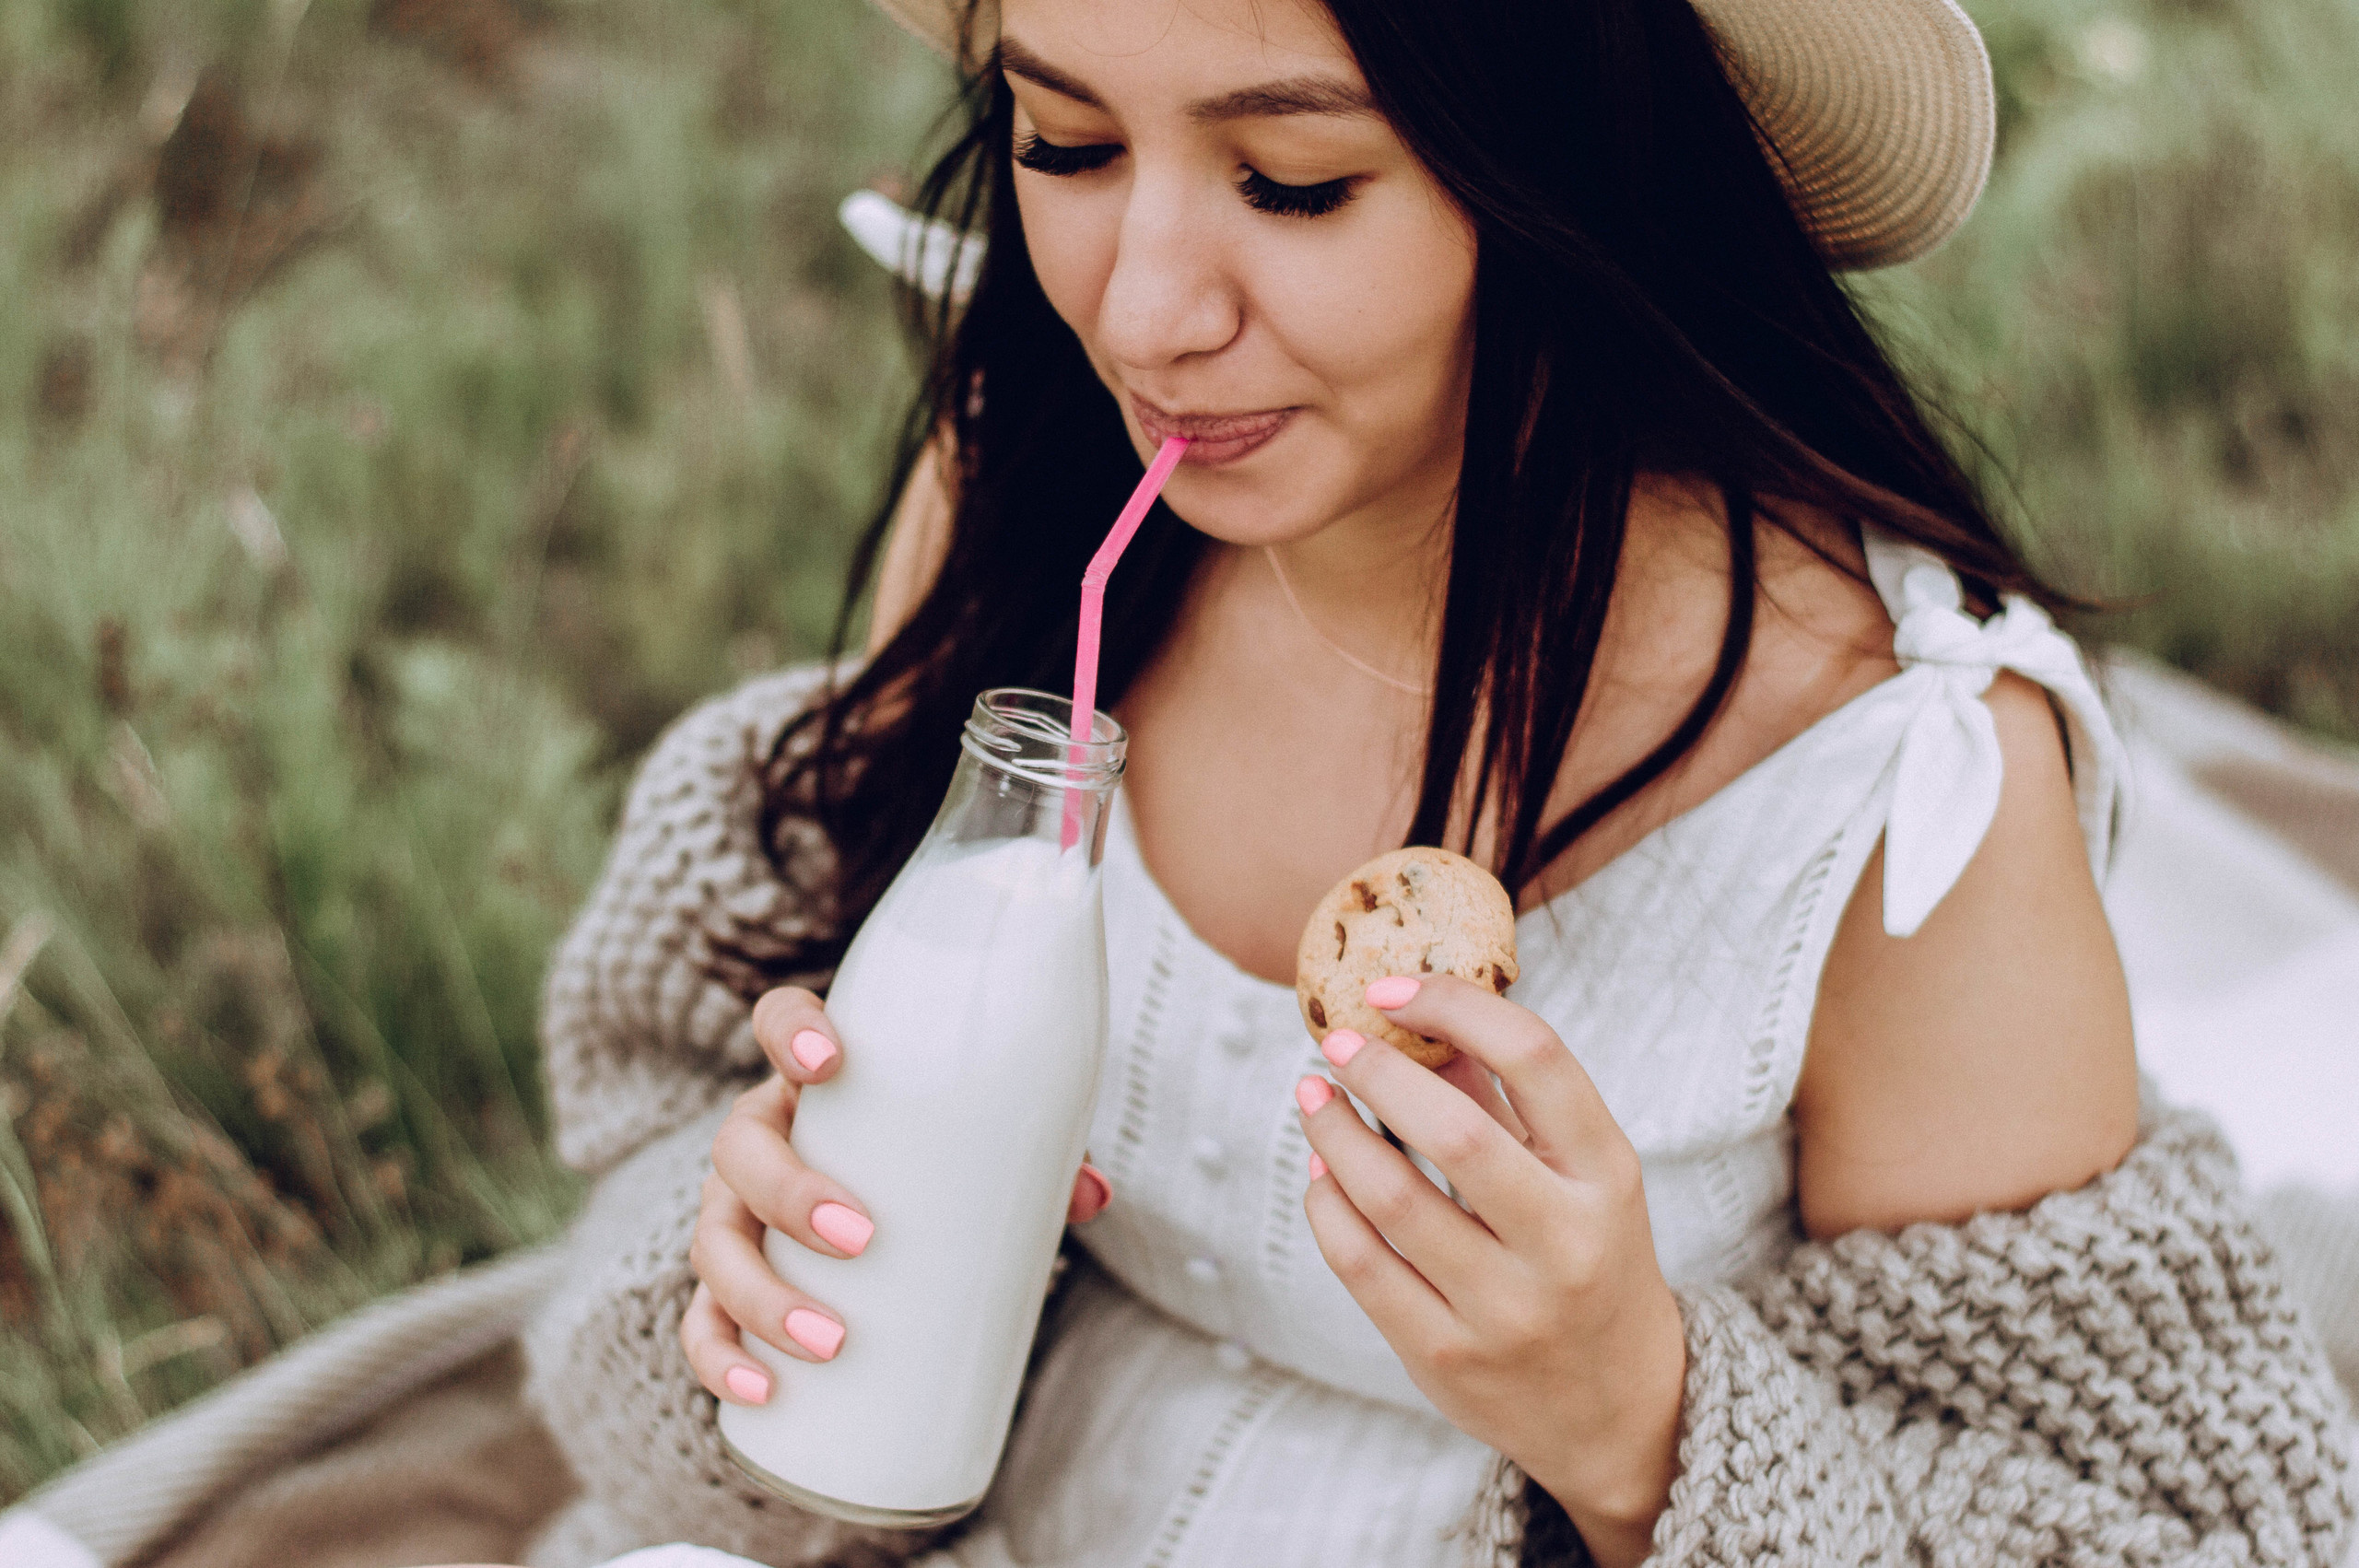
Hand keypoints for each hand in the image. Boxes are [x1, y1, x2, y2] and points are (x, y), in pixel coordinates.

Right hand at [681, 985, 1112, 1407]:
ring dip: (760, 1295)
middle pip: (738, 1149)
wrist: (885, 1186)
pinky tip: (754, 1391)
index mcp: (811, 1078)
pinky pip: (700, 1319)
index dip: (791, 1032)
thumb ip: (1035, 1153)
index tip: (828, 1061)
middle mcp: (759, 1136)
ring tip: (828, 1340)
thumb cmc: (932, 1147)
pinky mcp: (729, 1280)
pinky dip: (717, 1356)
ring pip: (712, 1241)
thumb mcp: (976, 1134)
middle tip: (859, 1237)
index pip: (779, 1020)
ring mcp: (733, 1209)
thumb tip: (1092, 1196)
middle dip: (789, 1194)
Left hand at [1295, 975, 1684, 1567]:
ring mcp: (1506, 1310)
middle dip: (1378, 1073)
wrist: (1621, 1411)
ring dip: (1335, 1135)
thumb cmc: (1593, 1262)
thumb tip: (1421, 1018)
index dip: (1456, 1006)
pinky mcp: (1446, 1359)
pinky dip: (1327, 1206)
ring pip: (1393, 1202)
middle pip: (1455, 1133)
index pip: (1537, 1059)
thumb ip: (1509, 1100)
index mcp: (1608, 1176)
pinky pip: (1362, 1267)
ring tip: (1311, 1097)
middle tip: (1335, 1041)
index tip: (1392, 987)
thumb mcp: (1582, 1177)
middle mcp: (1566, 1243)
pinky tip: (1320, 1173)